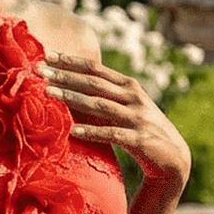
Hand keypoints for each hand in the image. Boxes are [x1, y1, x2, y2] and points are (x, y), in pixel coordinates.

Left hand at [40, 53, 190, 187]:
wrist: (173, 159)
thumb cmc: (141, 130)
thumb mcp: (126, 108)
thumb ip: (104, 97)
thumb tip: (69, 86)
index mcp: (129, 86)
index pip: (96, 69)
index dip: (72, 61)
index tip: (48, 54)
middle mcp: (134, 97)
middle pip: (94, 83)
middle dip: (66, 75)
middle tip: (40, 70)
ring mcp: (137, 118)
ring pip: (100, 105)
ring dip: (73, 98)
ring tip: (49, 94)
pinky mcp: (139, 140)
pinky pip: (112, 134)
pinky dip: (92, 132)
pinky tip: (74, 132)